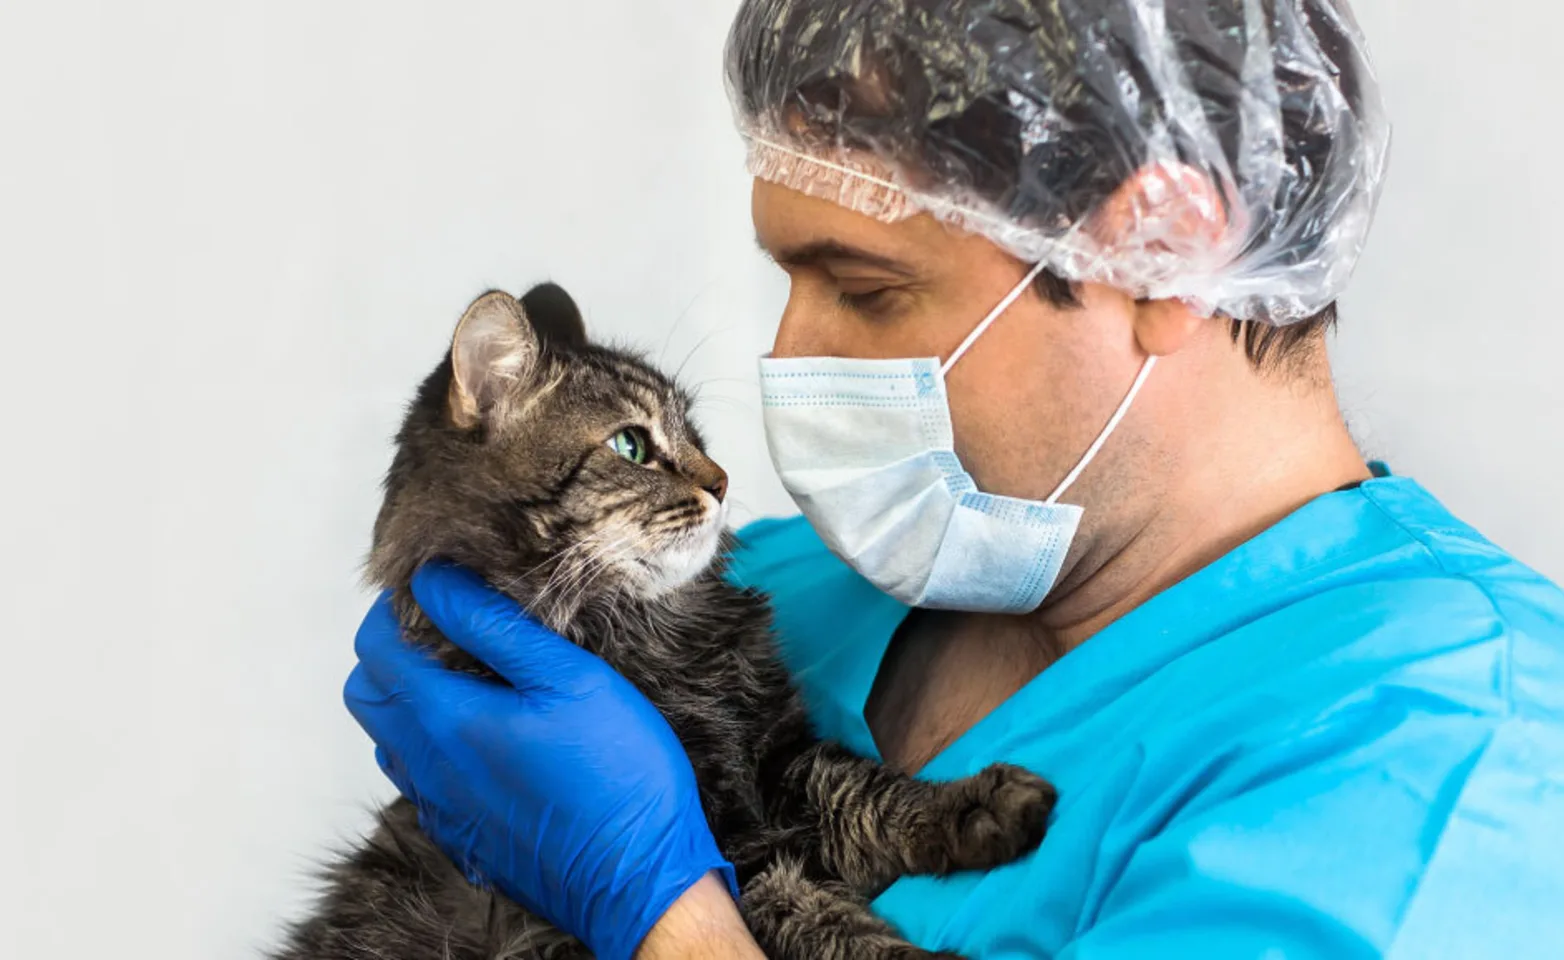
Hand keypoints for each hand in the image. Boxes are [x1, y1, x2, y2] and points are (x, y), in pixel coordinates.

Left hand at [343, 564, 736, 959]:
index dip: (392, 609)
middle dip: (389, 652)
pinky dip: (433, 747)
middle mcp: (428, 768)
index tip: (434, 591)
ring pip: (388, 740)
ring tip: (470, 681)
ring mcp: (440, 809)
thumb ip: (494, 626)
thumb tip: (435, 582)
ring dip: (408, 702)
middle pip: (365, 694)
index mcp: (447, 719)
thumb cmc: (618, 775)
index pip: (375, 648)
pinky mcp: (462, 837)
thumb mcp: (570, 678)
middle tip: (445, 632)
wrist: (639, 881)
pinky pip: (420, 782)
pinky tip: (489, 739)